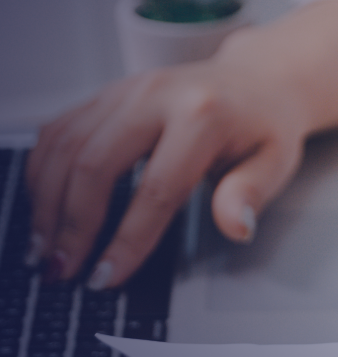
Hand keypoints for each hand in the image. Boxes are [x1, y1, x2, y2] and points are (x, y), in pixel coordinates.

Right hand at [28, 43, 310, 289]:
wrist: (257, 80)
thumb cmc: (266, 127)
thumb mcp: (276, 162)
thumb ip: (251, 194)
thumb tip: (236, 227)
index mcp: (203, 116)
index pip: (158, 189)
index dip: (129, 239)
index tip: (108, 276)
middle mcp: (156, 97)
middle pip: (95, 164)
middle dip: (73, 225)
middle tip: (64, 270)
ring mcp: (126, 91)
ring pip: (66, 147)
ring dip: (47, 203)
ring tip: (45, 249)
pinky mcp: (107, 94)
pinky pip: (58, 131)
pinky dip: (43, 172)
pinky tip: (43, 206)